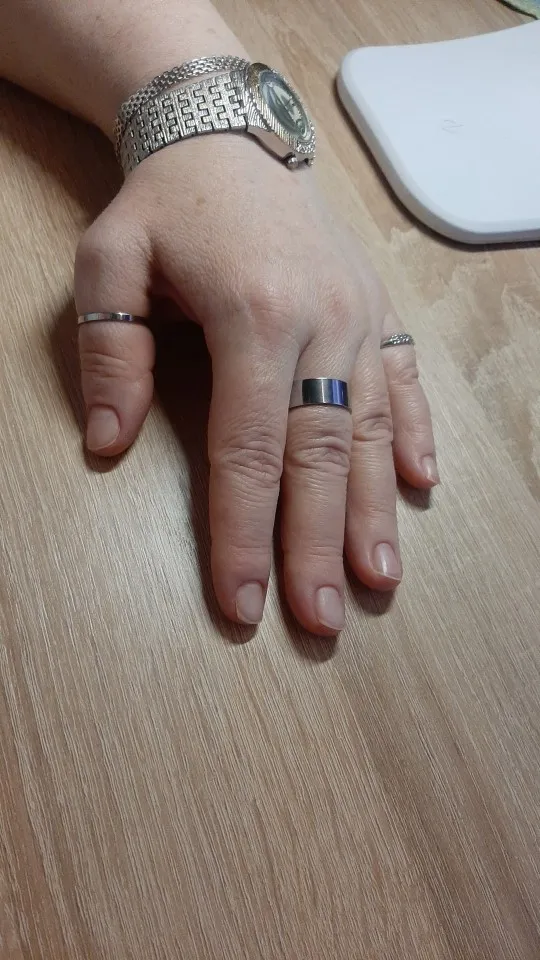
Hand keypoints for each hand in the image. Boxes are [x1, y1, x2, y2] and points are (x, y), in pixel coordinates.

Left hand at [75, 135, 436, 634]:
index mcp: (252, 315)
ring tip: (377, 582)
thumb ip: (111, 351)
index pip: (247, 450)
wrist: (231, 133)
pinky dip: (412, 435)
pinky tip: (419, 487)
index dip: (245, 534)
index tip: (242, 604)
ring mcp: (357, 316)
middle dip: (317, 545)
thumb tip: (108, 445)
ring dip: (374, 511)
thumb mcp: (111, 261)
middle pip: (319, 455)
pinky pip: (403, 380)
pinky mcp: (377, 309)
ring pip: (369, 430)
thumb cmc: (166, 204)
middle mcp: (319, 323)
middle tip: (320, 621)